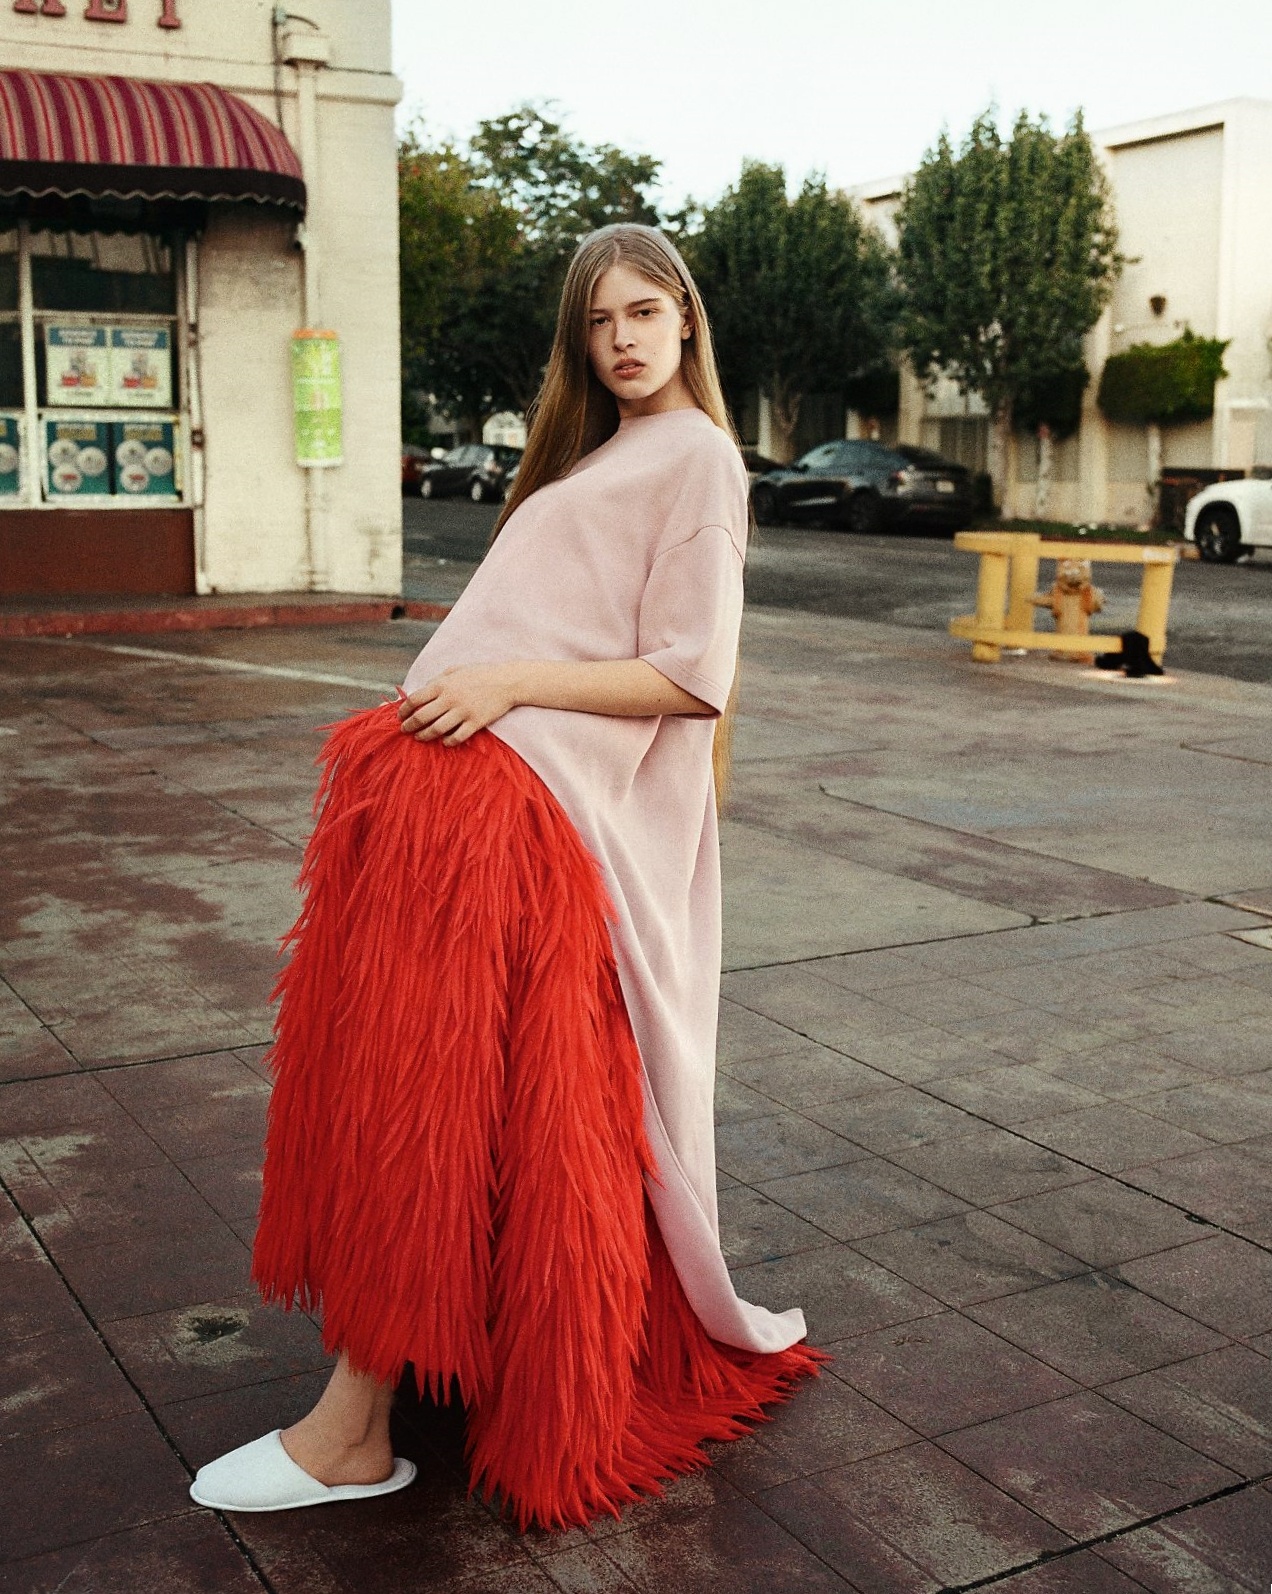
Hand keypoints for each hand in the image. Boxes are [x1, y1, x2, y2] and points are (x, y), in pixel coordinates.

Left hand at [396, 664, 522, 745]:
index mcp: (443, 684)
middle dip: (409, 725)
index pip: (415, 700)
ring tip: (419, 737)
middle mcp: (450, 698)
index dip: (404, 710)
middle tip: (405, 730)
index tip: (401, 716)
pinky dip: (447, 742)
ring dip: (424, 736)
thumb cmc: (480, 674)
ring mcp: (463, 712)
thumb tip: (422, 690)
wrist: (507, 681)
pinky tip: (444, 742)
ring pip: (436, 730)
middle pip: (422, 717)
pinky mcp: (476, 722)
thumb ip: (438, 680)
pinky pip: (457, 737)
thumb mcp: (455, 670)